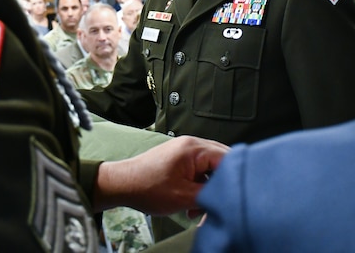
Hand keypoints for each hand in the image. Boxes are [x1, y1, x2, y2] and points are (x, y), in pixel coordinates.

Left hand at [94, 135, 228, 214]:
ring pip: (210, 169)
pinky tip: (192, 204)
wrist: (122, 184)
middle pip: (221, 163)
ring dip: (208, 190)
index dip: (233, 180)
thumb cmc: (147, 187)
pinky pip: (199, 171)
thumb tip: (227, 197)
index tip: (233, 198)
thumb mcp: (183, 196)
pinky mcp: (179, 158)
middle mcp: (192, 144)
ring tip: (198, 210)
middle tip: (215, 205)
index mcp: (194, 148)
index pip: (228, 159)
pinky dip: (199, 187)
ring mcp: (185, 150)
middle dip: (219, 186)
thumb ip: (209, 194)